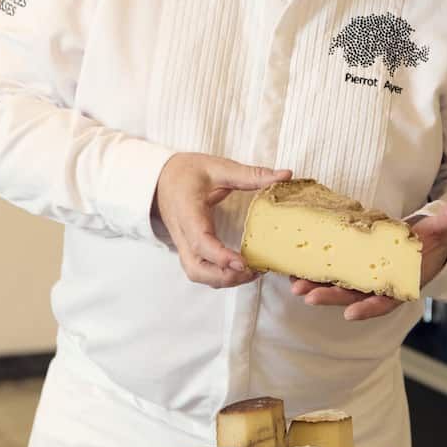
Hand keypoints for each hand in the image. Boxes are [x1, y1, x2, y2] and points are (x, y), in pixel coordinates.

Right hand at [154, 153, 291, 288]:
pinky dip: (219, 276)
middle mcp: (183, 234)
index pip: (200, 242)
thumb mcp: (218, 167)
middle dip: (225, 276)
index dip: (220, 257)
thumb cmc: (187, 172)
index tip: (243, 263)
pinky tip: (241, 269)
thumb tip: (285, 175)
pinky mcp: (188, 249)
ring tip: (252, 272)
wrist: (161, 179)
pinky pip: (200, 271)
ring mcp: (183, 245)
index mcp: (188, 212)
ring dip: (223, 279)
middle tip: (253, 271)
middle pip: (196, 269)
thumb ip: (251, 174)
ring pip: (197, 274)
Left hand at [290, 201, 446, 320]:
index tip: (351, 313)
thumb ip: (446, 223)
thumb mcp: (440, 231)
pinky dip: (314, 273)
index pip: (385, 302)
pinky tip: (295, 270)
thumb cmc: (432, 240)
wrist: (425, 242)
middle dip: (331, 297)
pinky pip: (331, 273)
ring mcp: (364, 279)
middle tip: (308, 295)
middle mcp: (380, 286)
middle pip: (354, 296)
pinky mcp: (352, 268)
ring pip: (338, 288)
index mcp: (401, 284)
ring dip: (316, 287)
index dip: (369, 308)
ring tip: (294, 284)